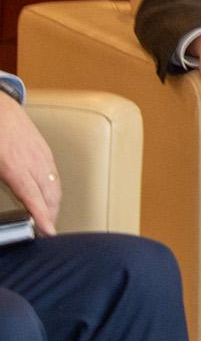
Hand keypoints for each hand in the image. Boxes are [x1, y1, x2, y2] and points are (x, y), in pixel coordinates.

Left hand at [0, 94, 60, 235]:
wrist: (0, 108)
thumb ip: (3, 182)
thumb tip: (10, 195)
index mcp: (15, 167)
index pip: (34, 198)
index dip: (43, 217)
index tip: (49, 231)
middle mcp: (33, 163)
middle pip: (50, 196)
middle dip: (51, 216)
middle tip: (45, 231)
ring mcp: (43, 157)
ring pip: (56, 187)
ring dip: (54, 205)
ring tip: (49, 217)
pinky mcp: (46, 152)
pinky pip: (55, 176)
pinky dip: (55, 191)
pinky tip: (49, 196)